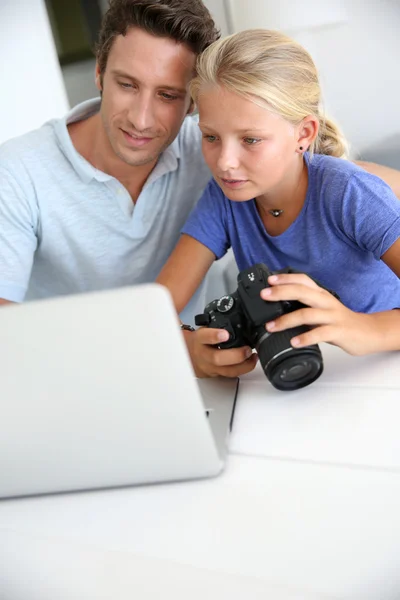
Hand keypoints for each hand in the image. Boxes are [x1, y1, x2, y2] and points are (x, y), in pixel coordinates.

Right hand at [183, 327, 257, 377]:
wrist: (190, 357)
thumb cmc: (200, 341)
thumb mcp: (204, 328)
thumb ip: (216, 322)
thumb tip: (228, 307)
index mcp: (200, 340)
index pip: (204, 337)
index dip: (214, 336)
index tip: (225, 334)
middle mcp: (204, 355)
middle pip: (217, 358)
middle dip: (235, 355)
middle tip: (247, 349)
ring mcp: (211, 367)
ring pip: (227, 370)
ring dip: (243, 365)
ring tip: (253, 356)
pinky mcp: (218, 374)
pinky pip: (231, 375)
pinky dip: (243, 369)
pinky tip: (251, 362)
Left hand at [261, 272, 381, 355]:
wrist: (368, 332)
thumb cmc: (340, 321)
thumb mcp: (322, 308)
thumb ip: (304, 305)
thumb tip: (278, 307)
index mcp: (321, 295)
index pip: (303, 280)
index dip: (286, 278)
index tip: (269, 280)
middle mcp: (326, 302)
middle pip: (302, 292)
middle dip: (281, 292)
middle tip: (264, 295)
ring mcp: (332, 316)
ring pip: (307, 314)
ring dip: (286, 320)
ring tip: (271, 326)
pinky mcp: (338, 331)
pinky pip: (320, 333)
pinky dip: (305, 337)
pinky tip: (294, 342)